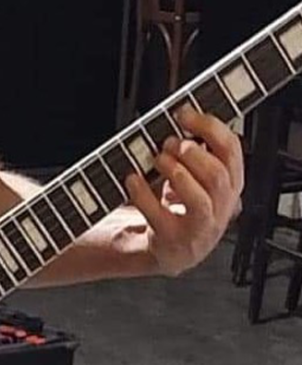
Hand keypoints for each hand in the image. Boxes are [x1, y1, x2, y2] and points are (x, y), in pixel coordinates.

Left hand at [125, 107, 244, 276]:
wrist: (166, 250)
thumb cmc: (180, 208)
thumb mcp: (195, 179)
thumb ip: (195, 153)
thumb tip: (182, 117)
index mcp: (230, 185)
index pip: (232, 151)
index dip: (209, 127)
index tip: (184, 114)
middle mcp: (221, 207)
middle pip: (217, 175)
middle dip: (192, 154)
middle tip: (171, 143)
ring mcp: (200, 227)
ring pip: (199, 198)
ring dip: (175, 172)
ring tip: (157, 159)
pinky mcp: (174, 241)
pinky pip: (160, 215)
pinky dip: (143, 194)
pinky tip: (132, 179)